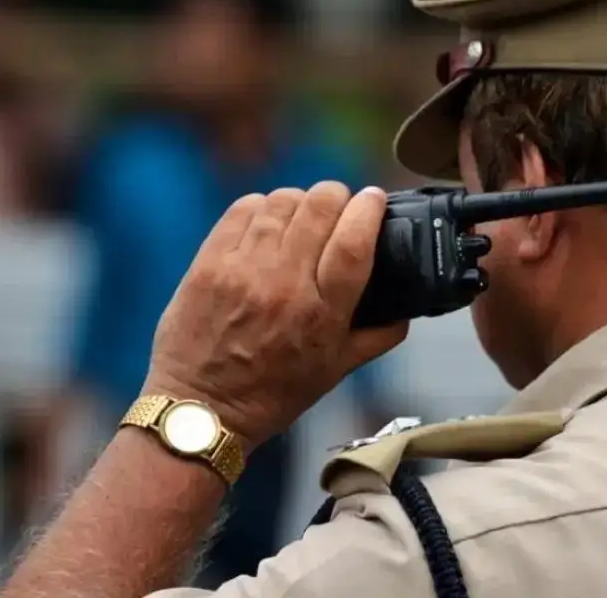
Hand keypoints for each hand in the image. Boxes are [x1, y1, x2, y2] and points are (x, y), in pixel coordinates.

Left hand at [142, 183, 408, 449]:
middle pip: (320, 207)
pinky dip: (263, 207)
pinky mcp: (209, 263)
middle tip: (340, 205)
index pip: (355, 241)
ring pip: (282, 202)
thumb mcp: (335, 372)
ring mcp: (242, 270)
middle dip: (338, 196)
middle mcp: (284, 285)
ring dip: (301, 200)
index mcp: (322, 314)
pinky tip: (268, 221)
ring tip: (303, 214)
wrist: (200, 409)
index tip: (375, 199)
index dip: (369, 209)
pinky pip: (243, 210)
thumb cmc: (271, 394)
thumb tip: (406, 312)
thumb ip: (378, 338)